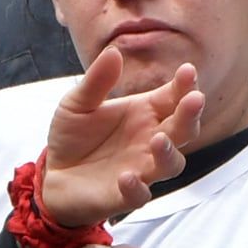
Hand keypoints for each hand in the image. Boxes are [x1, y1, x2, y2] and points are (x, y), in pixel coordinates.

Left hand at [40, 47, 202, 227]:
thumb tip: (113, 52)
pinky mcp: (124, 196)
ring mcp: (141, 169)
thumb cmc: (73, 137)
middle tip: (194, 100)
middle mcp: (150, 141)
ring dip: (168, 152)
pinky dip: (137, 188)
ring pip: (171, 164)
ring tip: (157, 140)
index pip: (174, 98)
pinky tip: (127, 176)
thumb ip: (97, 81)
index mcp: (145, 113)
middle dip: (191, 115)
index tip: (188, 71)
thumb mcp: (77, 103)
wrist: (53, 174)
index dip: (185, 86)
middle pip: (183, 130)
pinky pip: (140, 196)